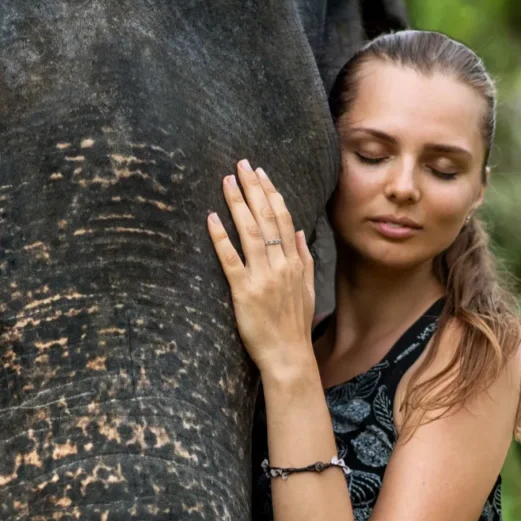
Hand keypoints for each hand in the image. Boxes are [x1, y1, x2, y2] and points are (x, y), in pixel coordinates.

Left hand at [207, 160, 316, 376]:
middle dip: (253, 188)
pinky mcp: (243, 292)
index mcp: (294, 262)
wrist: (288, 356)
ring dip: (237, 203)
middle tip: (241, 164)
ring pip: (249, 232)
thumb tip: (301, 233)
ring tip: (226, 181)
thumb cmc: (295, 325)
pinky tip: (212, 218)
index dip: (272, 193)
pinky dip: (221, 237)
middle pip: (266, 218)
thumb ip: (305, 259)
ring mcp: (262, 277)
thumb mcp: (308, 289)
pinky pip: (230, 259)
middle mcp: (280, 265)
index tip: (261, 173)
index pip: (283, 219)